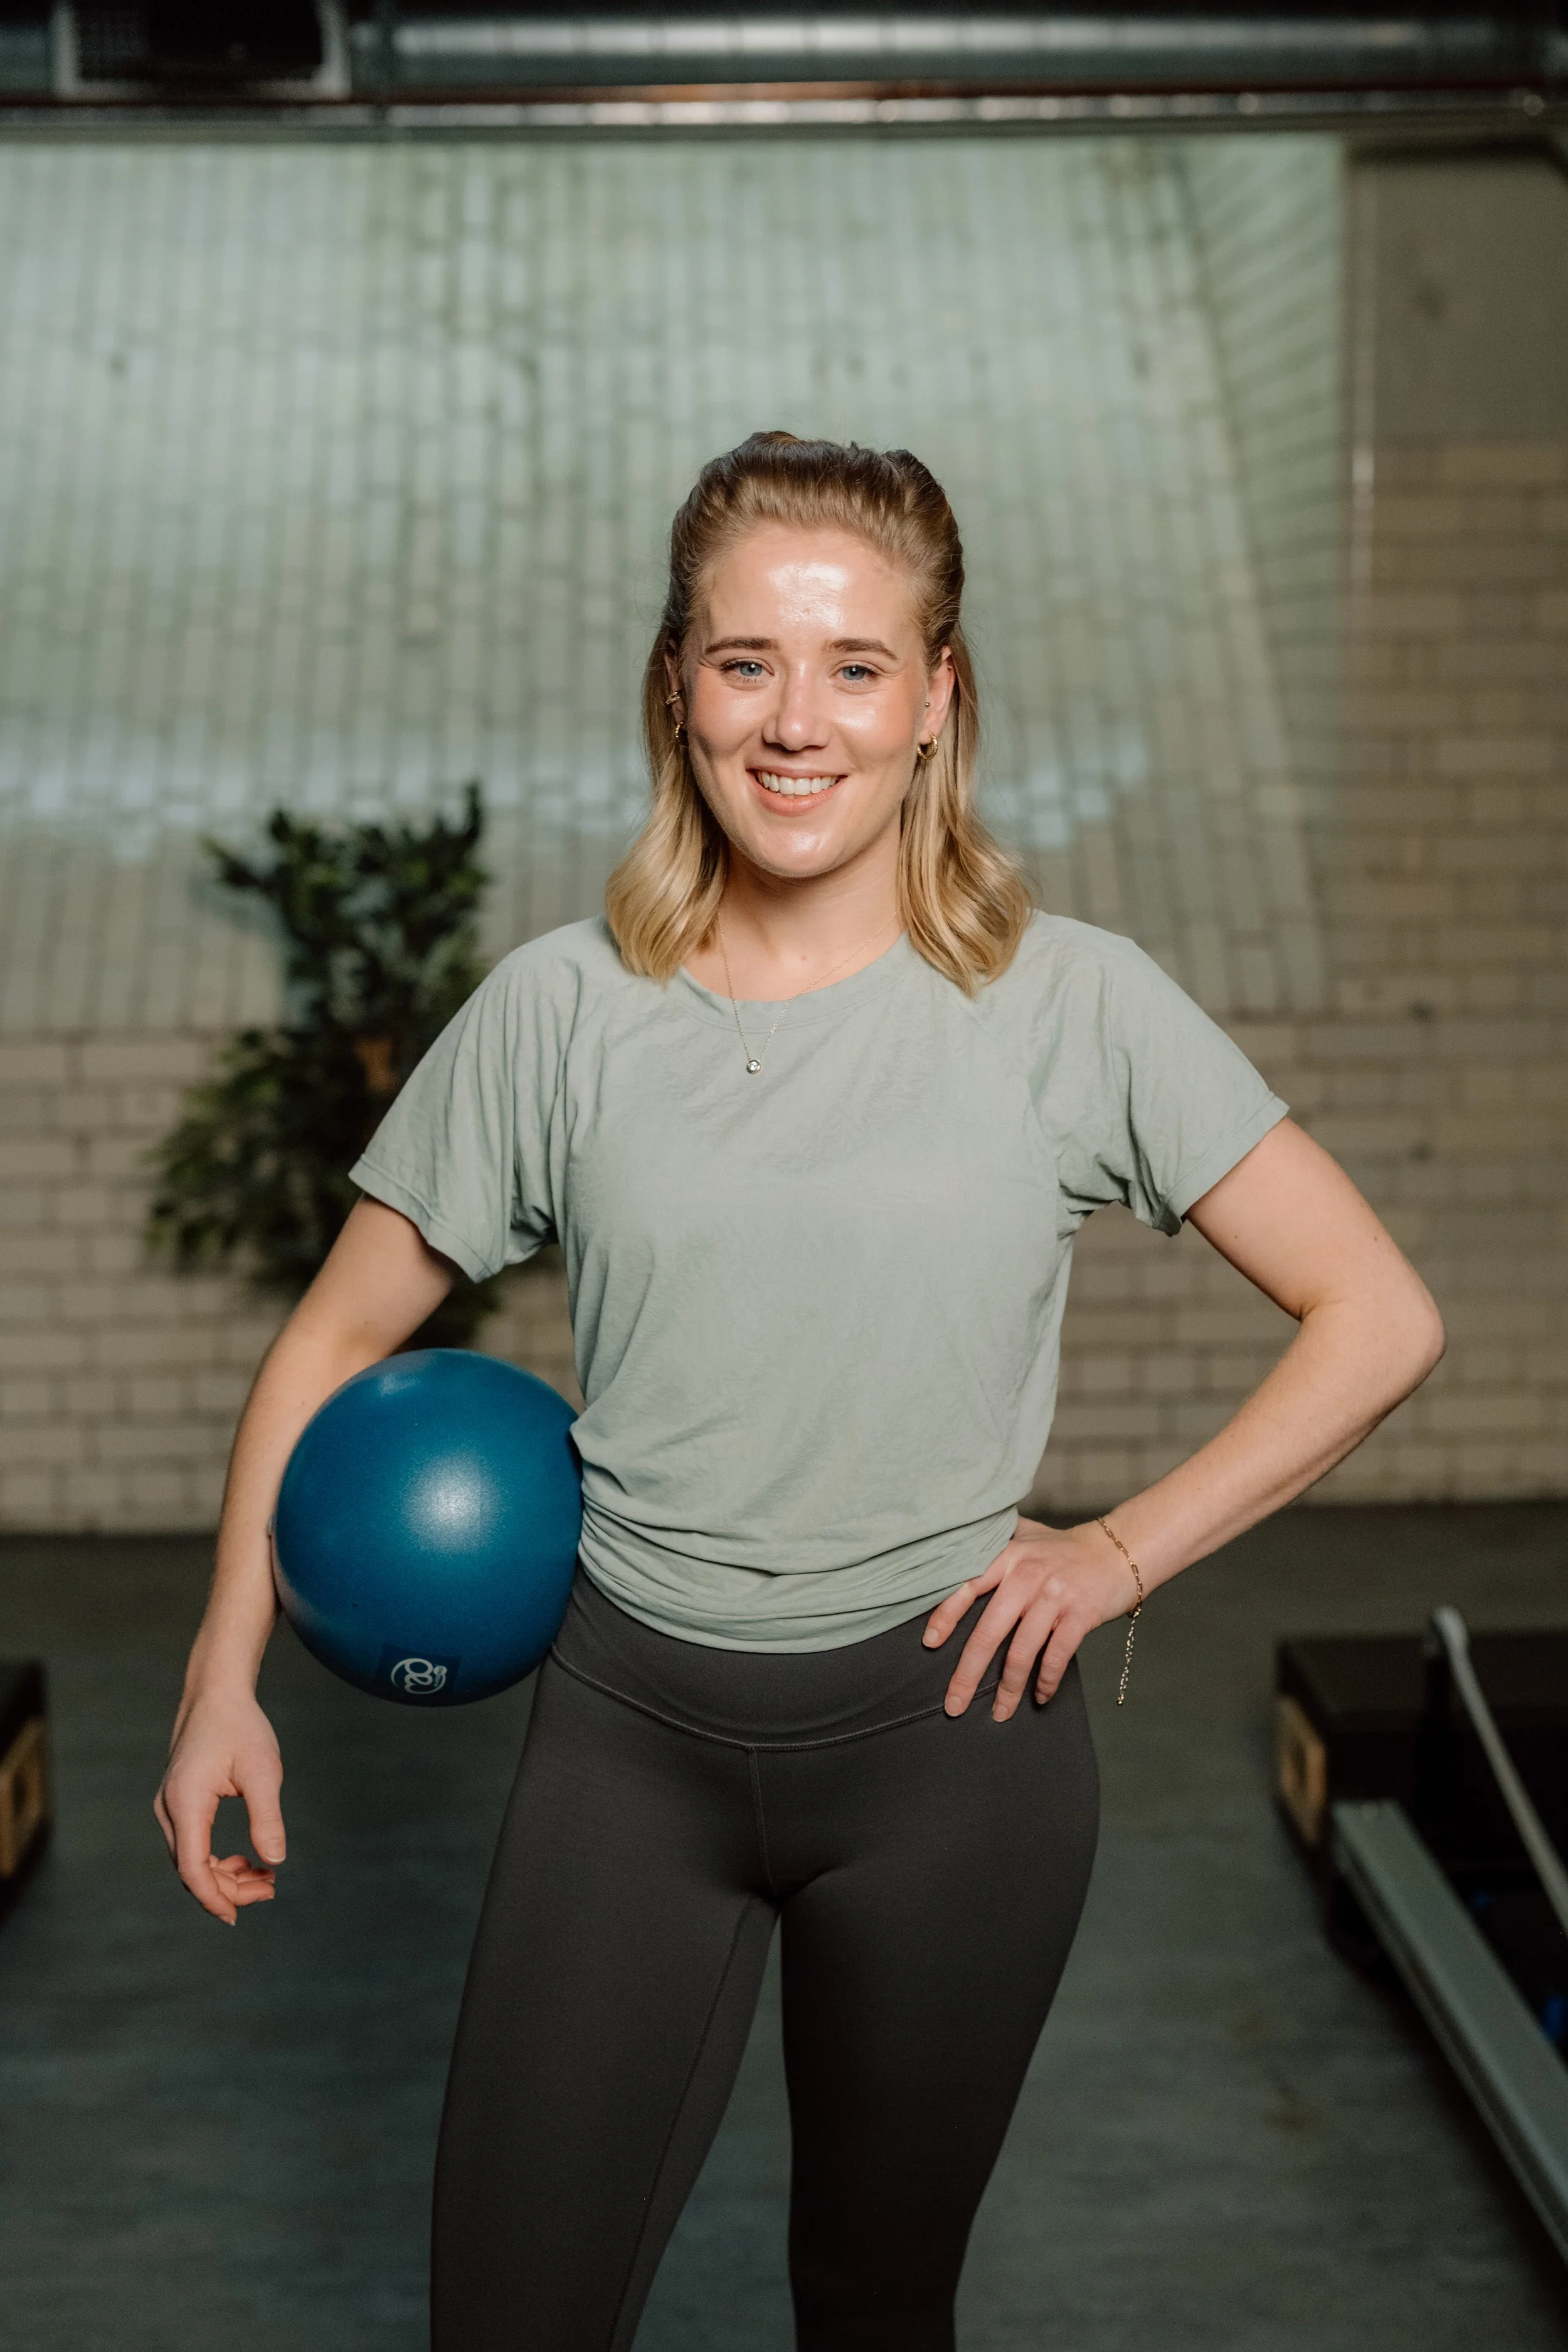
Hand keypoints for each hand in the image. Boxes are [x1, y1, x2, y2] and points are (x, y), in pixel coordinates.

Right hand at [154, 1687, 285, 1924]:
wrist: (216, 1694)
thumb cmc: (241, 1727)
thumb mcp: (262, 1771)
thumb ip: (267, 1817)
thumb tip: (275, 1861)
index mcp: (186, 1803)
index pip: (192, 1868)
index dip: (214, 1897)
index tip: (237, 1917)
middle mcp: (169, 1809)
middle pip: (192, 1869)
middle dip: (229, 1888)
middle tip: (270, 1889)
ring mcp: (170, 1807)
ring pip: (192, 1859)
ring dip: (225, 1875)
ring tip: (265, 1878)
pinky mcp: (178, 1803)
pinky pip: (193, 1844)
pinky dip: (217, 1858)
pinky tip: (245, 1859)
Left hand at [922, 1516, 1137, 1720]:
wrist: (1120, 1551)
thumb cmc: (1066, 1549)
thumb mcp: (1026, 1536)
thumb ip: (995, 1543)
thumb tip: (954, 1554)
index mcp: (1009, 1556)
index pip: (967, 1586)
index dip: (945, 1616)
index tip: (929, 1643)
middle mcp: (1027, 1575)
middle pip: (988, 1632)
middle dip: (968, 1674)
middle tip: (954, 1704)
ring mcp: (1055, 1597)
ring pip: (1021, 1652)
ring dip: (1008, 1689)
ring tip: (1000, 1712)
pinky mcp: (1081, 1615)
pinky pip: (1057, 1657)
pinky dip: (1046, 1682)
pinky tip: (1040, 1696)